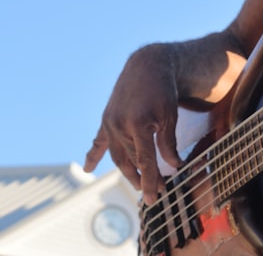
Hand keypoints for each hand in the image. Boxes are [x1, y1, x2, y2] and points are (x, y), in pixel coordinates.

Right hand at [83, 43, 182, 203]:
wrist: (147, 66)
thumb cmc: (162, 90)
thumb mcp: (170, 115)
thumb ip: (168, 142)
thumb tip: (174, 165)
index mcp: (137, 124)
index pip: (144, 160)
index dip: (150, 180)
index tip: (154, 197)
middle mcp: (119, 125)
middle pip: (131, 160)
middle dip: (143, 177)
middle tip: (157, 190)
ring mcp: (110, 122)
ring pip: (118, 154)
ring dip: (127, 170)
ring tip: (138, 183)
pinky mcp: (106, 119)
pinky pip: (98, 141)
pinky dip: (93, 154)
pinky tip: (87, 168)